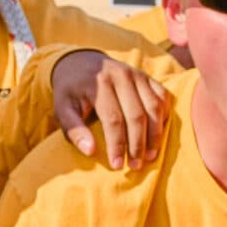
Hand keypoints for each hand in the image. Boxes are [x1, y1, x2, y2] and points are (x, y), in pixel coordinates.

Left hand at [53, 50, 166, 169]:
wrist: (81, 61)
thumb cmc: (71, 90)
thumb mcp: (62, 108)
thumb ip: (74, 130)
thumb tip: (90, 151)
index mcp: (100, 83)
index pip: (113, 119)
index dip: (117, 145)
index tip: (118, 165)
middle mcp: (122, 76)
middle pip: (137, 115)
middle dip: (138, 144)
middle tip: (136, 166)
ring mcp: (138, 74)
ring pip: (154, 107)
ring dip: (155, 135)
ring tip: (151, 156)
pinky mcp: (148, 76)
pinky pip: (163, 97)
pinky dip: (164, 117)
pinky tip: (158, 134)